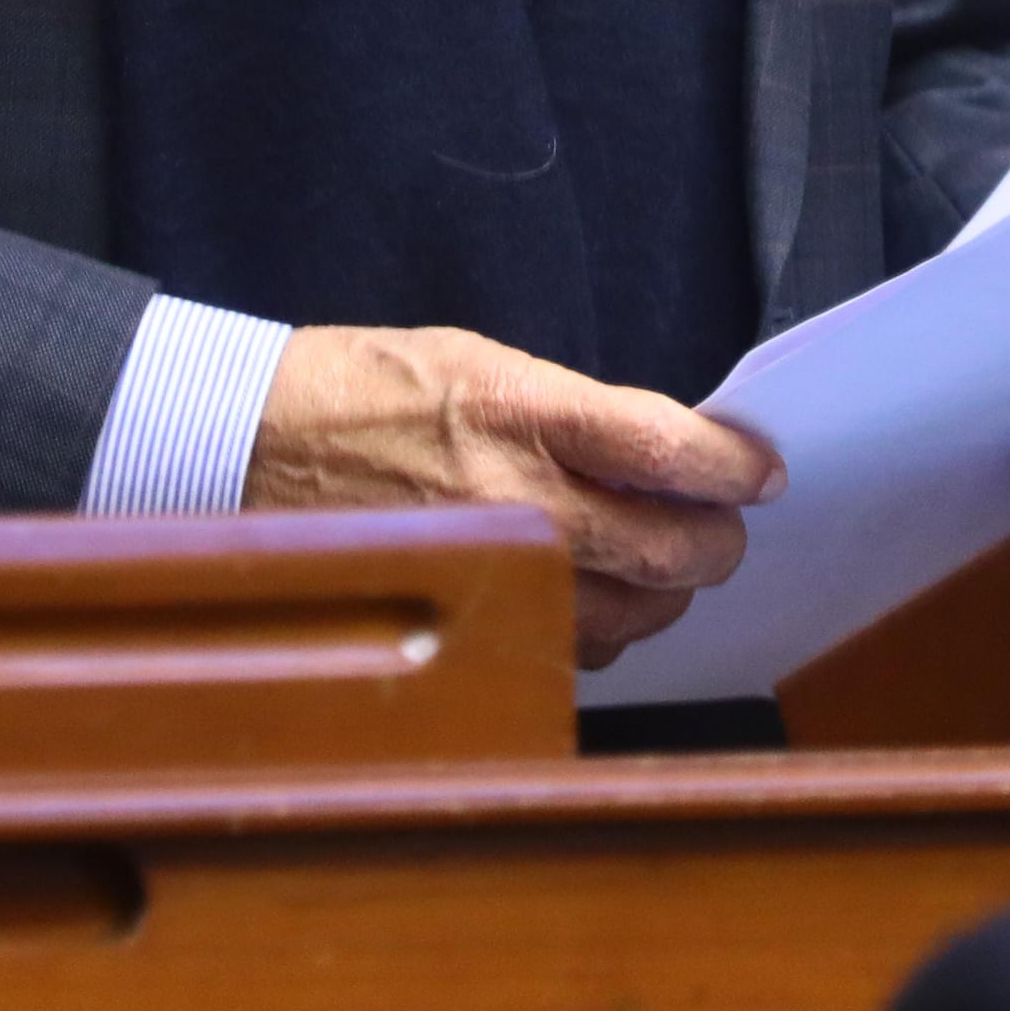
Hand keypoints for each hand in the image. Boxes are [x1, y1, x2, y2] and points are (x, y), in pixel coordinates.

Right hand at [245, 323, 784, 668]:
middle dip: (716, 541)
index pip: (667, 448)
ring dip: (663, 591)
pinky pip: (573, 650)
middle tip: (721, 525)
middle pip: (672, 549)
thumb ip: (574, 411)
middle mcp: (515, 500)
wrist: (248, 446)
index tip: (761, 469)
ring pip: (633, 614)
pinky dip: (603, 627)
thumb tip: (664, 453)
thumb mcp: (477, 360)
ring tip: (658, 561)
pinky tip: (593, 595)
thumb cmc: (361, 391)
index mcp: (519, 411)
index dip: (734, 465)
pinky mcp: (469, 623)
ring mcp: (494, 572)